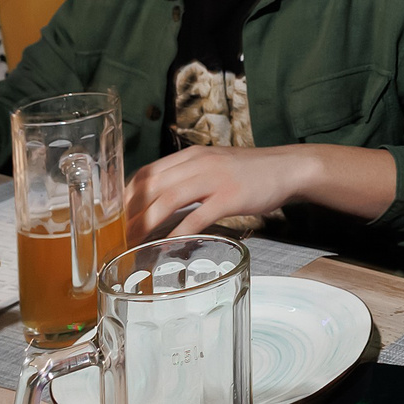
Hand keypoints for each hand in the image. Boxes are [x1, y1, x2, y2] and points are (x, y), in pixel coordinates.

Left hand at [125, 145, 307, 240]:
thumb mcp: (213, 165)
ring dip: (146, 224)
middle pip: (151, 186)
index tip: (115, 217)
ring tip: (133, 244)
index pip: (147, 173)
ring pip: (168, 200)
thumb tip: (161, 200)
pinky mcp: (230, 197)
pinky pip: (197, 216)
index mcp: (190, 156)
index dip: (126, 196)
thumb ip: (188, 178)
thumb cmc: (249, 172)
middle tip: (117, 237)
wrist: (287, 167)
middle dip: (129, 214)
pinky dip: (178, 233)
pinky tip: (167, 246)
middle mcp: (197, 163)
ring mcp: (214, 179)